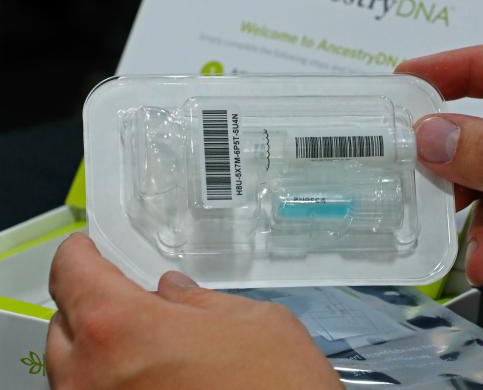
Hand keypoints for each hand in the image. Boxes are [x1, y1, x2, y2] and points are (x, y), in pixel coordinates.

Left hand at [46, 233, 341, 388]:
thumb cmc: (277, 384)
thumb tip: (173, 294)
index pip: (71, 273)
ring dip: (99, 348)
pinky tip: (153, 378)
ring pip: (72, 369)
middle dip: (92, 305)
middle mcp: (90, 378)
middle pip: (63, 324)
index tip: (88, 250)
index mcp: (121, 329)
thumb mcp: (252, 321)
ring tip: (148, 345)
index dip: (79, 254)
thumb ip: (199, 300)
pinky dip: (111, 381)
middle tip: (131, 301)